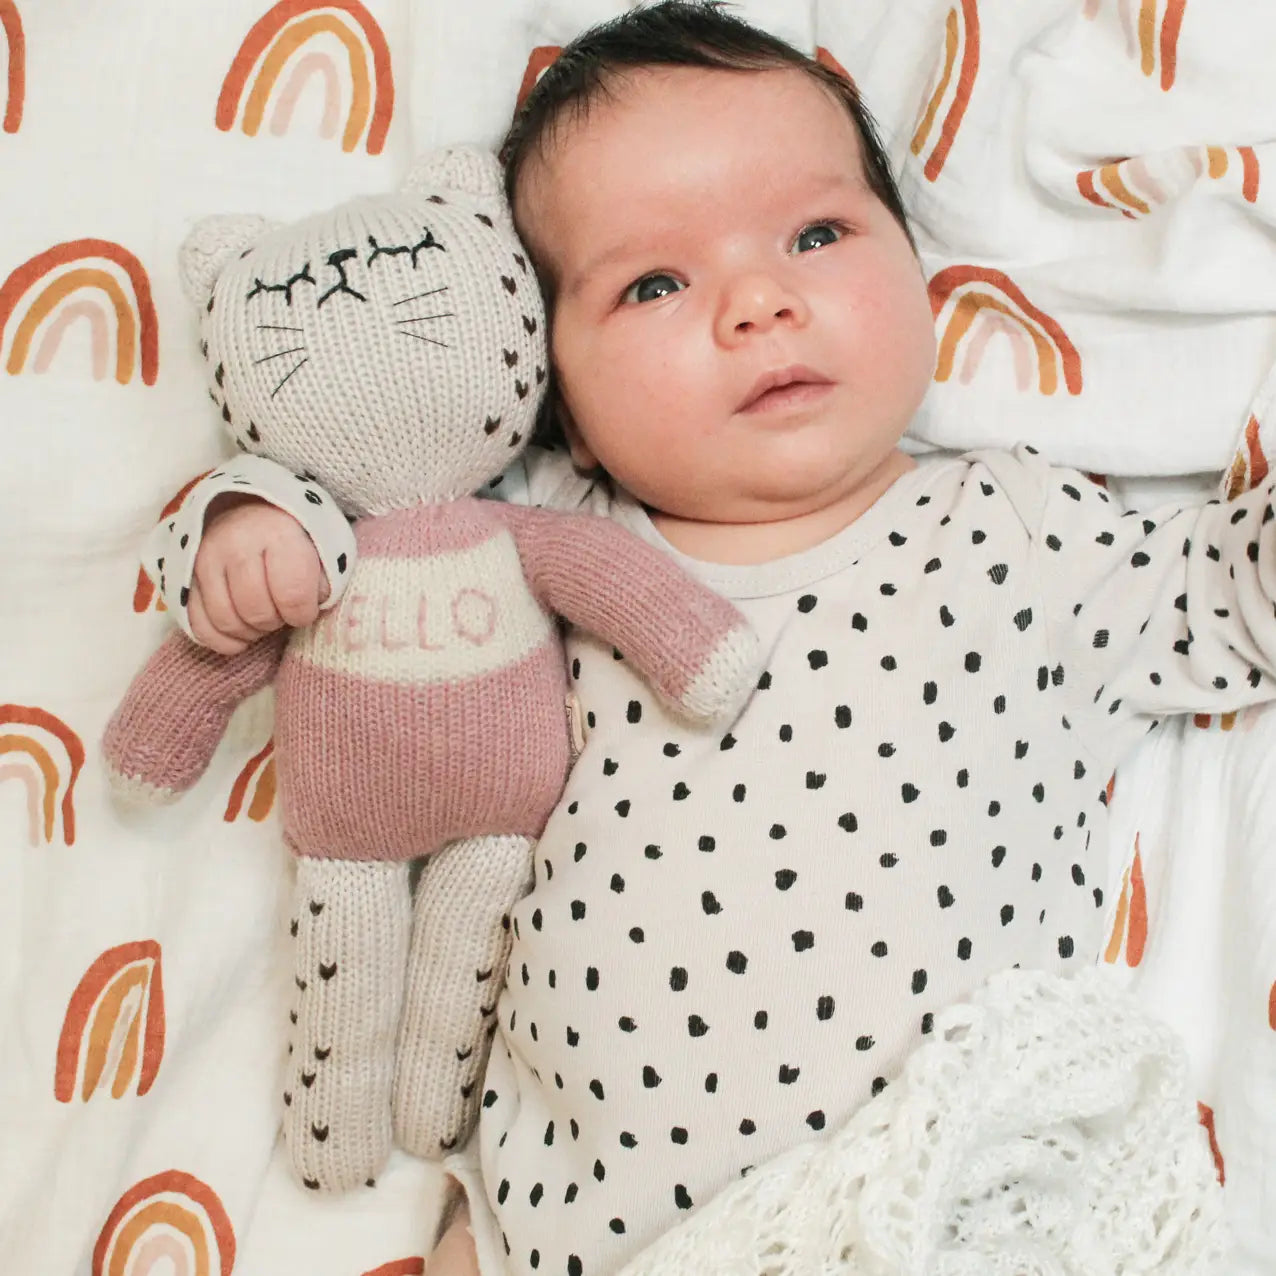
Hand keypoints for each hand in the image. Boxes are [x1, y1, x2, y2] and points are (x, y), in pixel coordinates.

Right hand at [188, 494, 329, 653]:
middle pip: (255, 611)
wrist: (253, 506)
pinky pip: (199, 625)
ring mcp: (205, 559)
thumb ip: (325, 579)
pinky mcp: (186, 576)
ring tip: (265, 618)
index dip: (303, 614)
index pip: (291, 595)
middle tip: (283, 612)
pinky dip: (223, 640)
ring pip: (226, 621)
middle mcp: (235, 543)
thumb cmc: (297, 532)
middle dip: (276, 622)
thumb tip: (311, 605)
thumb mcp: (324, 545)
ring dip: (251, 631)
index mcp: (277, 533)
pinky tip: (242, 634)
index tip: (305, 609)